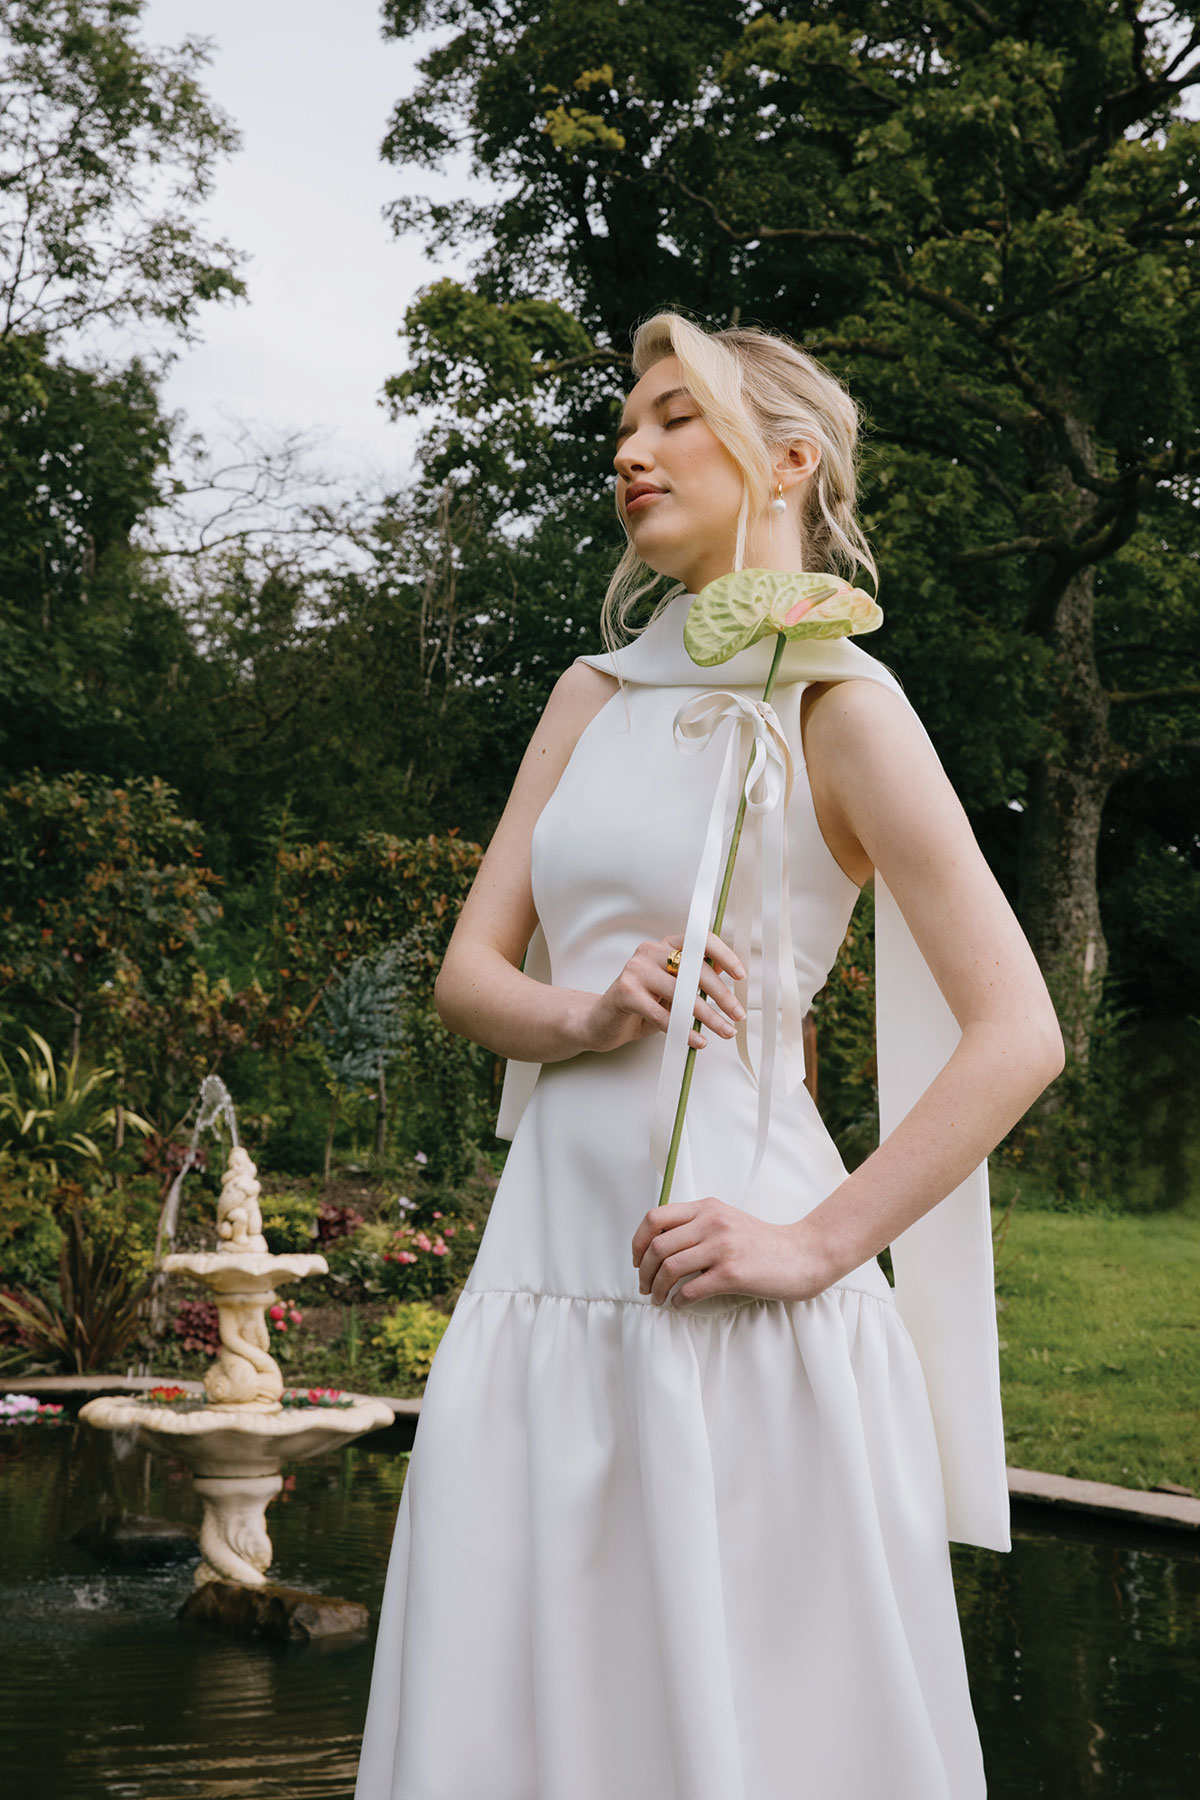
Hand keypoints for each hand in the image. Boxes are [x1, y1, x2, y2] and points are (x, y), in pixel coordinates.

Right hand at [581, 930, 745, 1054]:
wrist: (601, 1021)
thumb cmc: (641, 1005)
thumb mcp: (673, 990)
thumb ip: (695, 978)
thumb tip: (726, 972)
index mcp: (665, 946)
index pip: (700, 941)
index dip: (724, 956)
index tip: (741, 976)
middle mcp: (650, 951)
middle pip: (695, 969)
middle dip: (721, 995)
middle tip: (737, 1014)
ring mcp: (636, 970)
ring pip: (681, 993)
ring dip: (707, 1016)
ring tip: (723, 1030)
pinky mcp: (625, 992)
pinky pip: (661, 1014)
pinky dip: (683, 1030)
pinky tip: (696, 1040)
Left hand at [631, 1198, 835, 1307]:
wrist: (803, 1255)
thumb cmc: (763, 1243)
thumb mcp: (727, 1220)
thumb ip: (697, 1225)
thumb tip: (659, 1245)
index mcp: (707, 1208)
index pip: (655, 1217)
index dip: (638, 1241)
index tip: (637, 1260)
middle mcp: (712, 1222)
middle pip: (657, 1246)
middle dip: (643, 1271)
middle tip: (645, 1287)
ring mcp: (722, 1247)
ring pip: (669, 1268)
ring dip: (657, 1289)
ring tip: (658, 1299)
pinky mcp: (732, 1273)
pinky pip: (690, 1290)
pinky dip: (677, 1301)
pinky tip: (679, 1305)